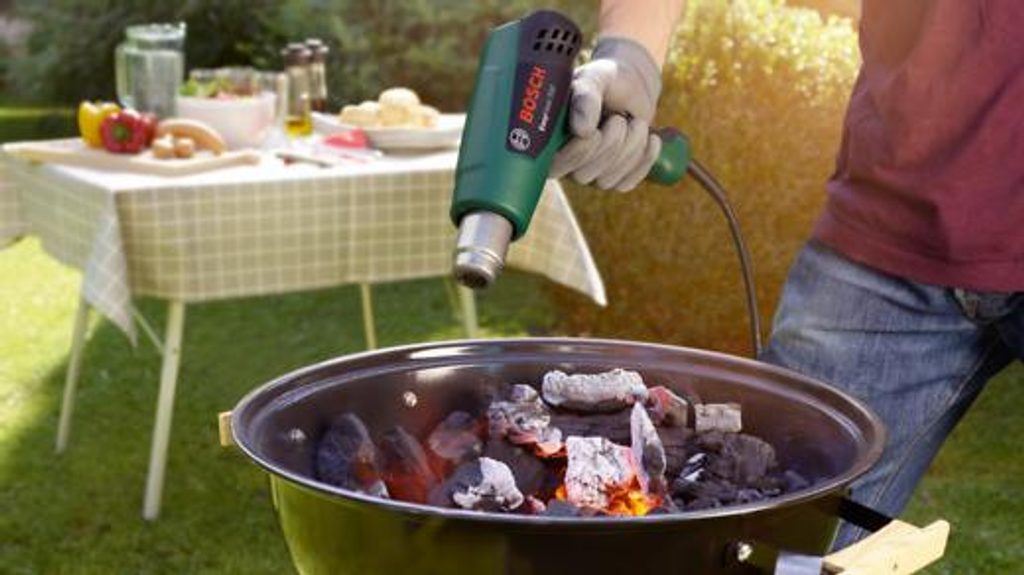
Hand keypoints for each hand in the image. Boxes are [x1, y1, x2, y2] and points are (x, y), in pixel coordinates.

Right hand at [551, 37, 662, 191]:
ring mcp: (590, 174)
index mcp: (550, 138)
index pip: (553, 166)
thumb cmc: (606, 80)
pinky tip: (652, 139)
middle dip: (608, 145)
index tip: (594, 131)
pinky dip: (644, 159)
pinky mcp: (615, 179)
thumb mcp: (594, 79)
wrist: (632, 86)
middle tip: (618, 119)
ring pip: (607, 180)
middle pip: (582, 175)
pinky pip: (627, 182)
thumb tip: (582, 130)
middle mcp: (564, 162)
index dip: (575, 153)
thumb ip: (586, 97)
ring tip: (635, 122)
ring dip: (629, 148)